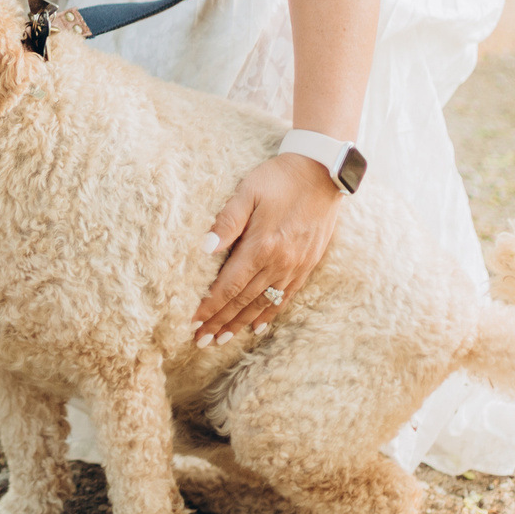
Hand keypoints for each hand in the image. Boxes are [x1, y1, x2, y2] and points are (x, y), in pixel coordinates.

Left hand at [193, 154, 341, 344]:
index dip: (209, 307)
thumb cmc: (279, 178)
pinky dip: (268, 314)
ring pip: (263, 304)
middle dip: (220, 322)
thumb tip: (204, 248)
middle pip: (243, 301)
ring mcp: (295, 266)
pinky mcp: (307, 265)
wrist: (322, 172)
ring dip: (240, 323)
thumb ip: (226, 221)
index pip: (229, 287)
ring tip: (221, 339)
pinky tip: (256, 326)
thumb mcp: (247, 191)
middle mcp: (279, 263)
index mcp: (261, 246)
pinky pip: (285, 298)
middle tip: (200, 341)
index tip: (192, 322)